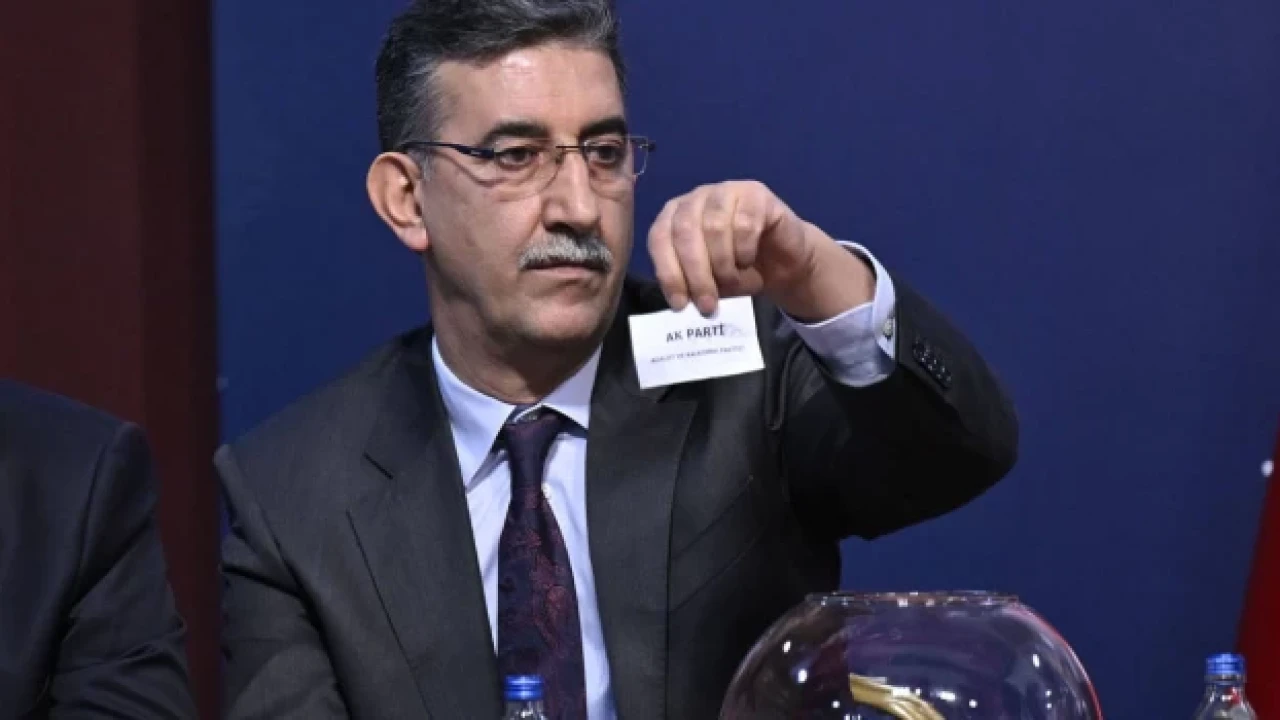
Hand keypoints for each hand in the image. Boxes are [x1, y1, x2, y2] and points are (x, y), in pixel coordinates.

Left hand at [647, 181, 873, 319]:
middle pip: (685, 232)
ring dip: (722, 264)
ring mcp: (725, 192)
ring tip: (733, 282)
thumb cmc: (737, 270)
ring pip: (714, 227)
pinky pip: (744, 223)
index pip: (659, 238)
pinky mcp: (755, 194)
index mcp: (674, 216)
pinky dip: (744, 250)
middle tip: (708, 305)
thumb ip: (691, 283)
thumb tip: (681, 300)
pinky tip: (748, 260)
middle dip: (696, 274)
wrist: (781, 262)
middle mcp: (695, 199)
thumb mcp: (709, 281)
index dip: (668, 273)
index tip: (680, 305)